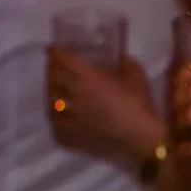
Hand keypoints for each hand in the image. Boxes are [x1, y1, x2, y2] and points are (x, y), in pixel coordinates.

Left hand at [47, 47, 167, 165]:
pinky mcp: (69, 138)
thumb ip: (124, 63)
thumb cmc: (139, 106)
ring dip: (52, 94)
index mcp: (86, 77)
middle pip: (52, 79)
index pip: (63, 60)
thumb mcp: (136, 76)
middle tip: (57, 68)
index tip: (53, 49)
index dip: (56, 53)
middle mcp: (71, 96)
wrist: (141, 141)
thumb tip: (120, 60)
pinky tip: (63, 118)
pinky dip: (57, 118)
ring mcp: (67, 119)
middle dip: (52, 70)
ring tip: (57, 93)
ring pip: (50, 102)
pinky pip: (56, 125)